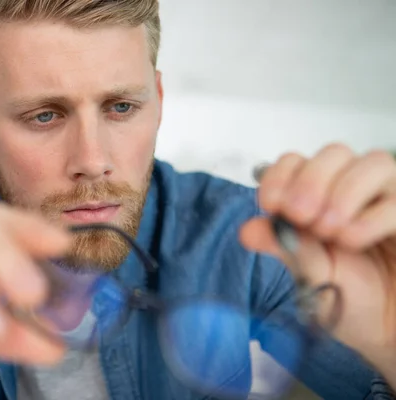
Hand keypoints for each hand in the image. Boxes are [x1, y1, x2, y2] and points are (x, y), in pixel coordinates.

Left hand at [240, 143, 395, 377]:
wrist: (385, 330)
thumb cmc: (346, 300)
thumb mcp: (309, 276)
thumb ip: (285, 248)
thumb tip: (248, 230)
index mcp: (316, 199)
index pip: (296, 162)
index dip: (280, 175)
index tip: (270, 203)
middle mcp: (351, 191)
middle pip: (335, 153)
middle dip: (311, 180)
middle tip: (300, 215)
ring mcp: (386, 200)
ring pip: (374, 163)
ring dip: (344, 192)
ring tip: (330, 231)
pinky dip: (372, 216)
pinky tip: (353, 239)